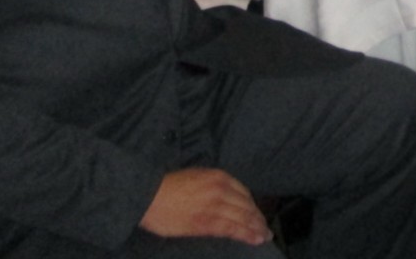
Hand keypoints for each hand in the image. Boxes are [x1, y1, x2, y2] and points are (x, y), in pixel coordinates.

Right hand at [140, 168, 271, 244]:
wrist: (149, 195)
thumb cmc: (168, 186)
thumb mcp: (196, 176)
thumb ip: (213, 185)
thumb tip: (225, 197)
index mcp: (218, 176)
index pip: (243, 193)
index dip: (252, 206)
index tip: (257, 214)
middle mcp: (221, 189)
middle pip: (246, 205)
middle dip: (258, 218)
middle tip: (266, 228)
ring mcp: (215, 206)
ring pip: (243, 217)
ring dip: (256, 228)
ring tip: (264, 236)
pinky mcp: (206, 222)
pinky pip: (231, 229)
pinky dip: (246, 234)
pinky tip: (255, 239)